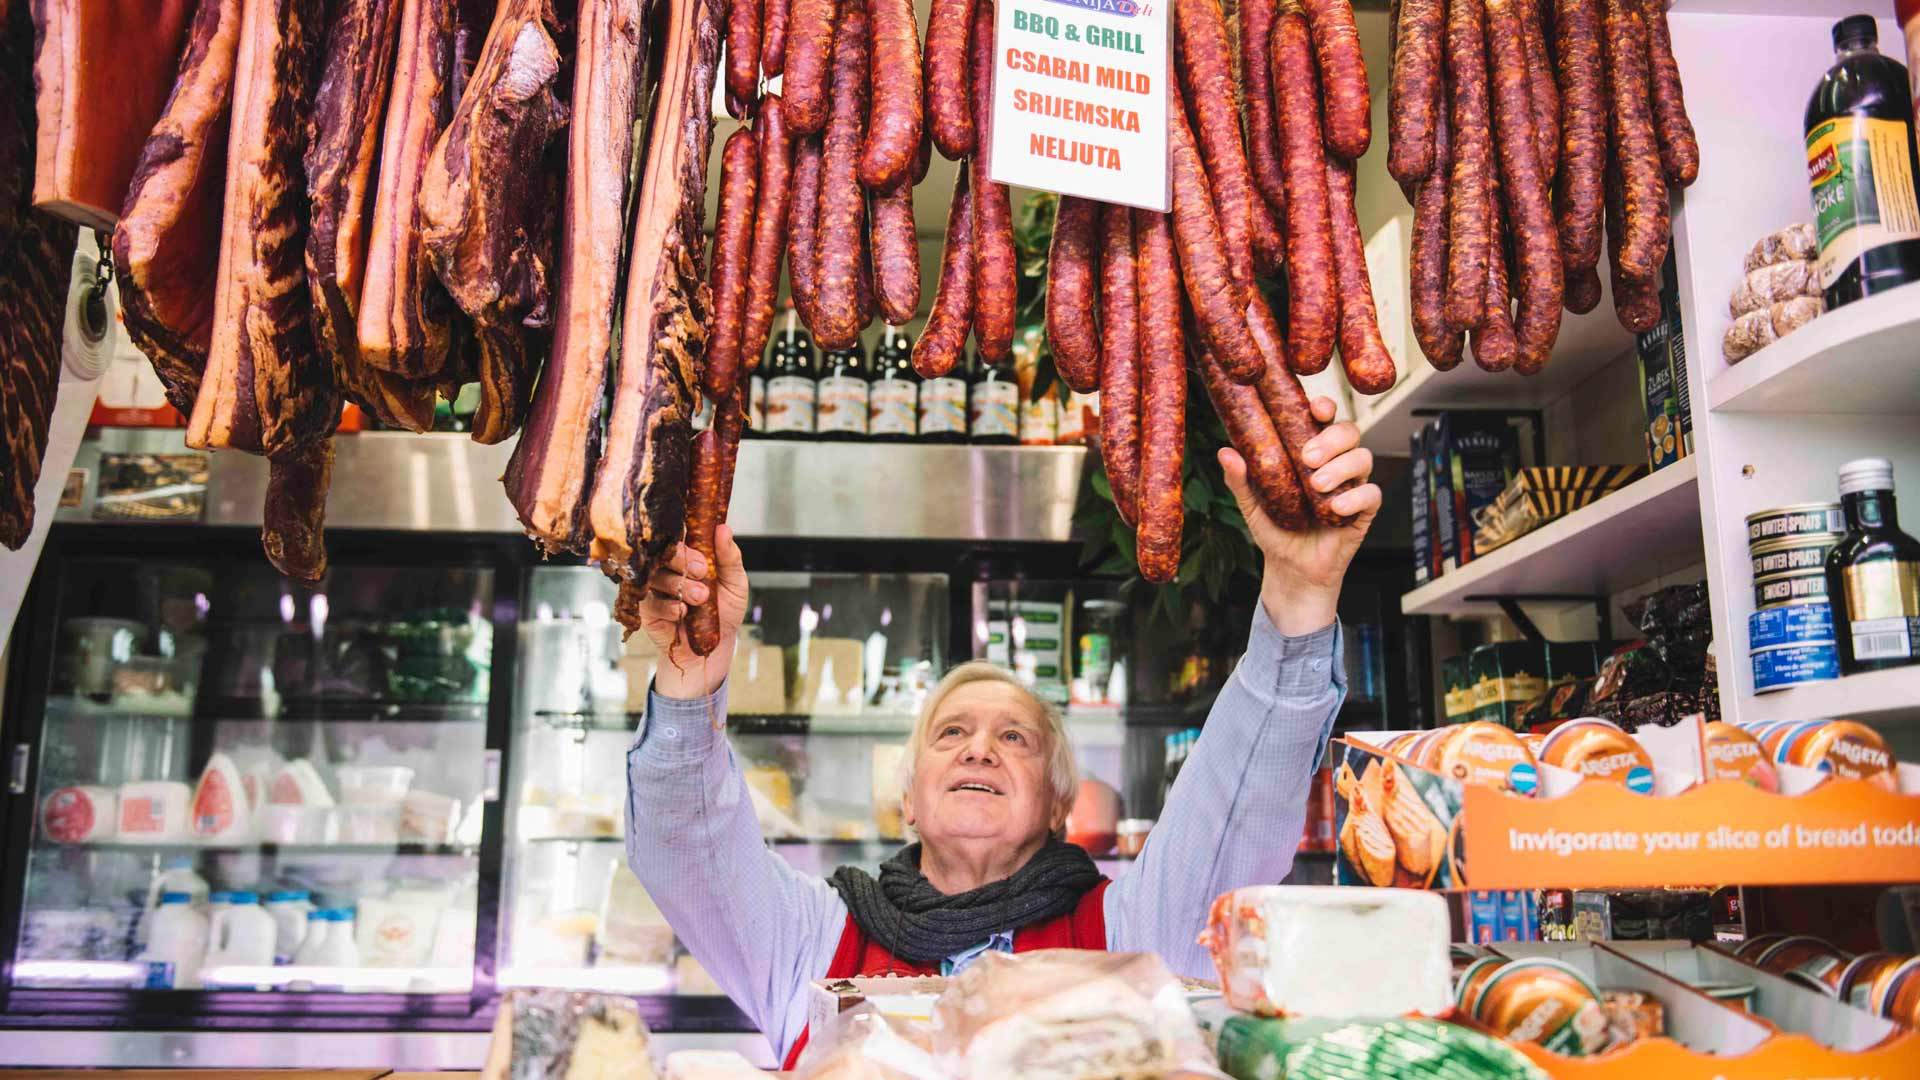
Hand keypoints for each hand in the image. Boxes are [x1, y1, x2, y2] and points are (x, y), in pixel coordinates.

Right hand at [636, 524, 749, 698]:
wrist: (713, 646)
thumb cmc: (724, 611)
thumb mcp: (735, 582)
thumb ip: (730, 556)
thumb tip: (723, 529)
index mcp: (690, 556)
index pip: (680, 537)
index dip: (688, 545)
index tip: (703, 560)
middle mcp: (670, 568)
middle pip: (664, 552)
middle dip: (683, 561)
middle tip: (701, 573)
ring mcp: (656, 587)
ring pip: (657, 576)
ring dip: (680, 586)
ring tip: (700, 598)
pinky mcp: (647, 608)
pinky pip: (651, 601)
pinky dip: (669, 606)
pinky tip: (682, 613)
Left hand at [1219, 396, 1380, 635]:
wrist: (1291, 569)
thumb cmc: (1275, 530)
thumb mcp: (1252, 504)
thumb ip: (1241, 479)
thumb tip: (1225, 451)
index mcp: (1312, 452)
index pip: (1325, 420)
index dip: (1325, 407)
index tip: (1316, 408)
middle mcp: (1336, 463)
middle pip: (1350, 432)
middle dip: (1332, 438)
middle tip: (1307, 457)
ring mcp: (1353, 485)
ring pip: (1364, 457)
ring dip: (1341, 466)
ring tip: (1316, 485)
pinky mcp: (1364, 511)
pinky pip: (1372, 494)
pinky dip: (1355, 497)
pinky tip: (1335, 508)